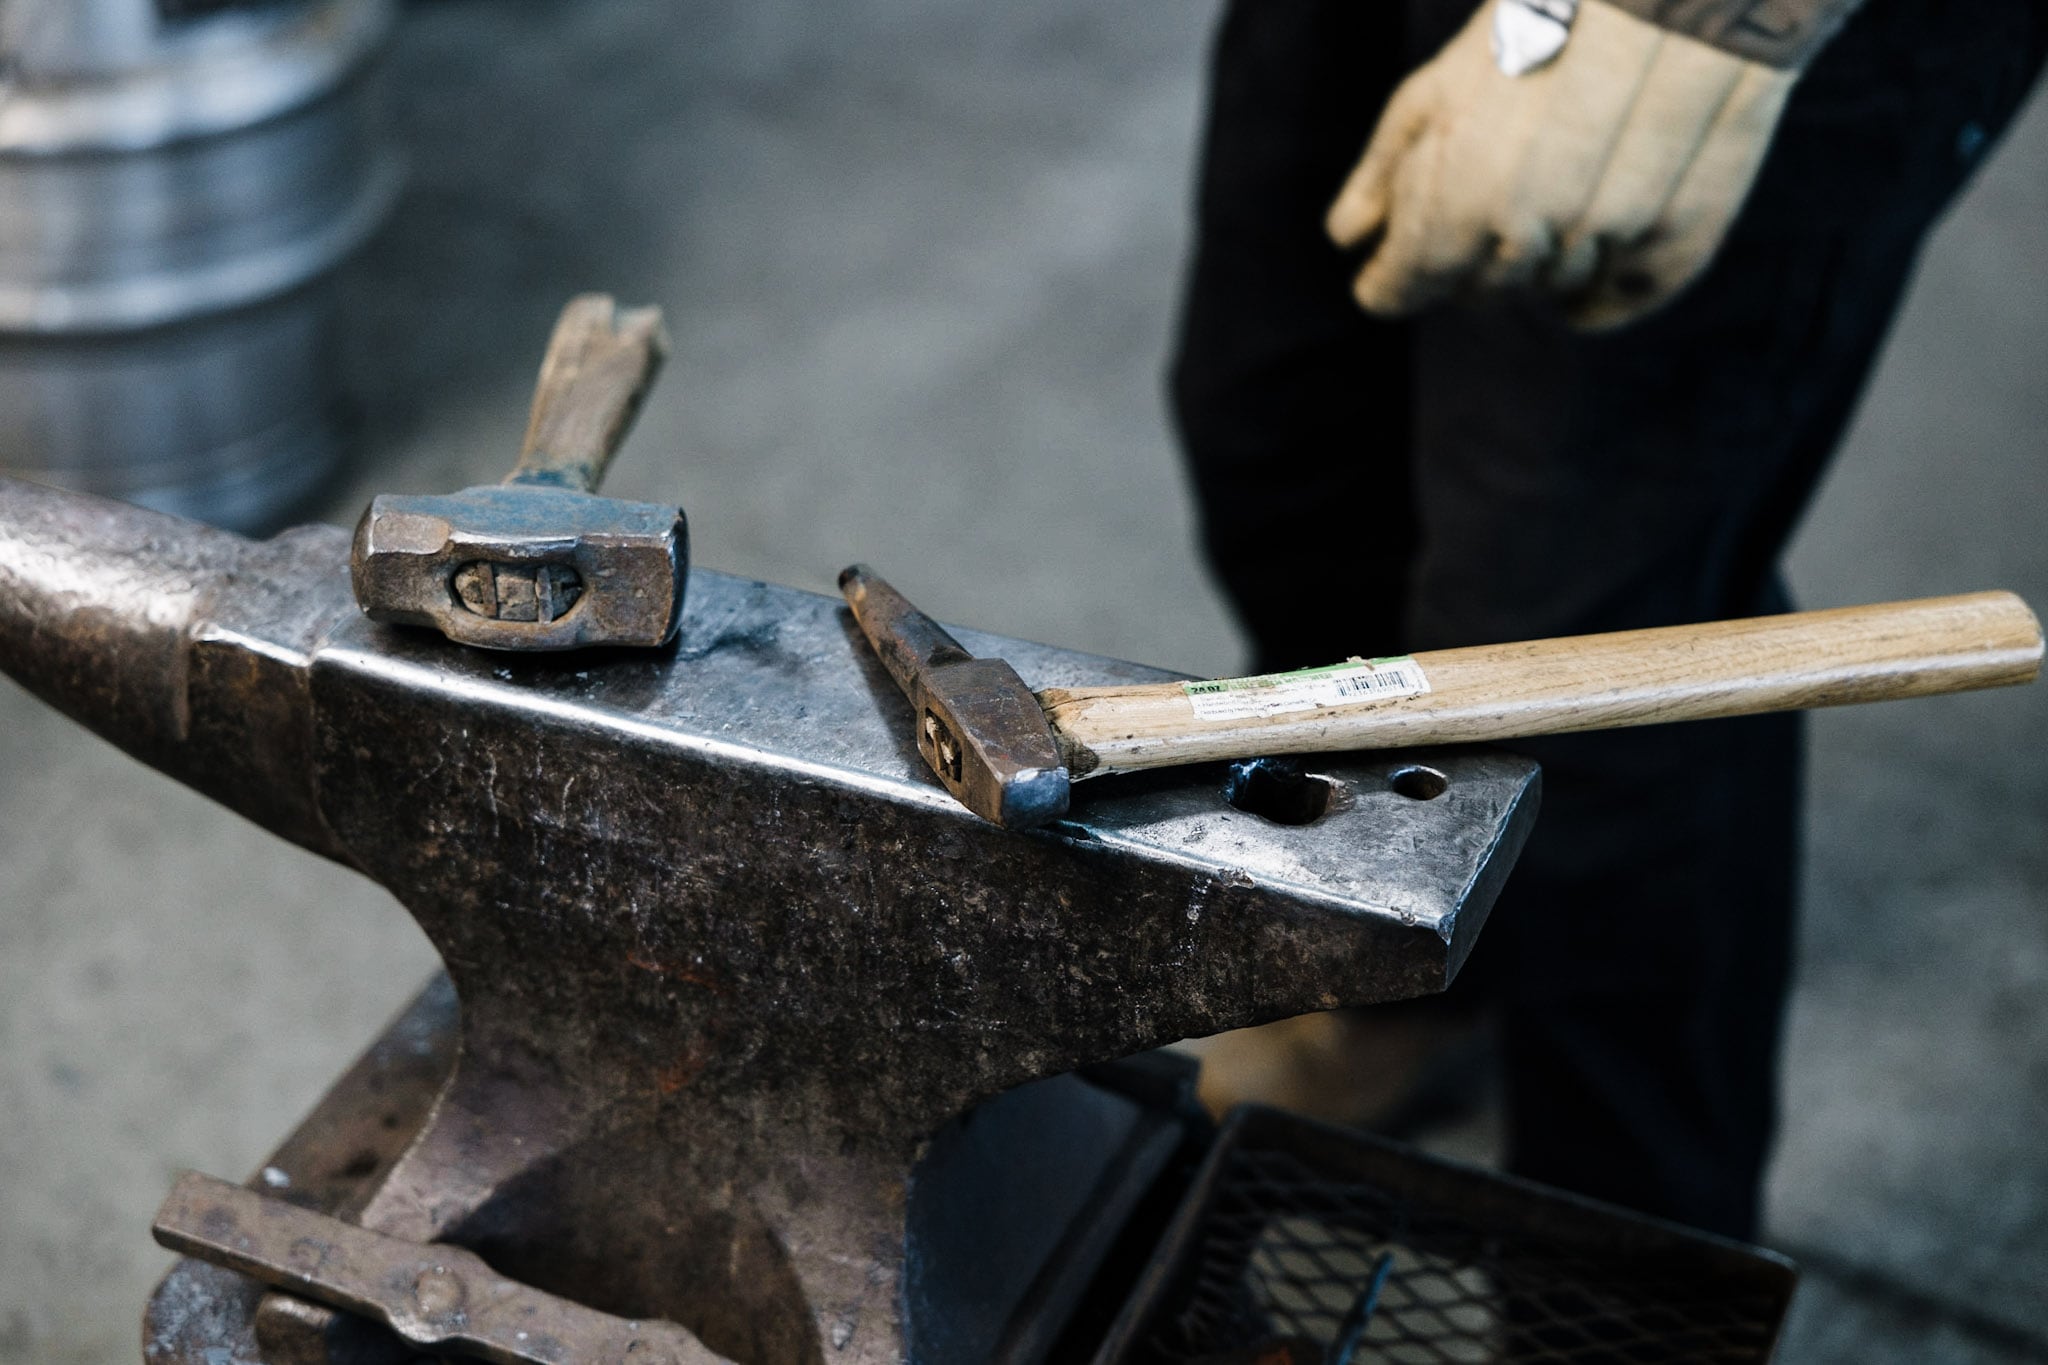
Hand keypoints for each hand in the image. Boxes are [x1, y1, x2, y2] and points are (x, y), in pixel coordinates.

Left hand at [1325, 0, 1795, 329]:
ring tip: (1532, 220)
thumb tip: (1349, 240)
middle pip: (1479, 293)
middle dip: (1460, 271)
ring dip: (1532, 273)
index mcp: (1460, 199)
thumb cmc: (1534, 18)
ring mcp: (1611, 235)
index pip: (1405, 285)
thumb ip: (1383, 173)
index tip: (1382, 283)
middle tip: (1465, 230)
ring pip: (1550, 293)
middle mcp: (1535, 228)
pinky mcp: (1682, 229)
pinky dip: (1599, 299)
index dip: (1387, 286)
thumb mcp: (1432, 87)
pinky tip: (1581, 286)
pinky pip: (1626, 298)